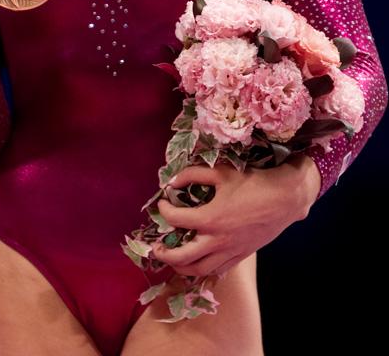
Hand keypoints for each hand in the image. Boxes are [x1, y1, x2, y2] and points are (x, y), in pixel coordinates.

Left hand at [152, 156, 320, 278]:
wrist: (285, 198)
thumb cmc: (253, 182)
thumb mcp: (221, 172)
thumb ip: (193, 174)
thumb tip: (172, 181)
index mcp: (210, 219)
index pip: (176, 219)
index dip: (164, 211)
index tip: (163, 202)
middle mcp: (218, 240)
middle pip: (183, 257)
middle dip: (165, 253)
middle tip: (156, 247)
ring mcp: (230, 251)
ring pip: (199, 270)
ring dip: (181, 266)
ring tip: (173, 258)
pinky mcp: (241, 255)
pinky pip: (218, 270)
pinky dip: (203, 269)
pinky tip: (199, 262)